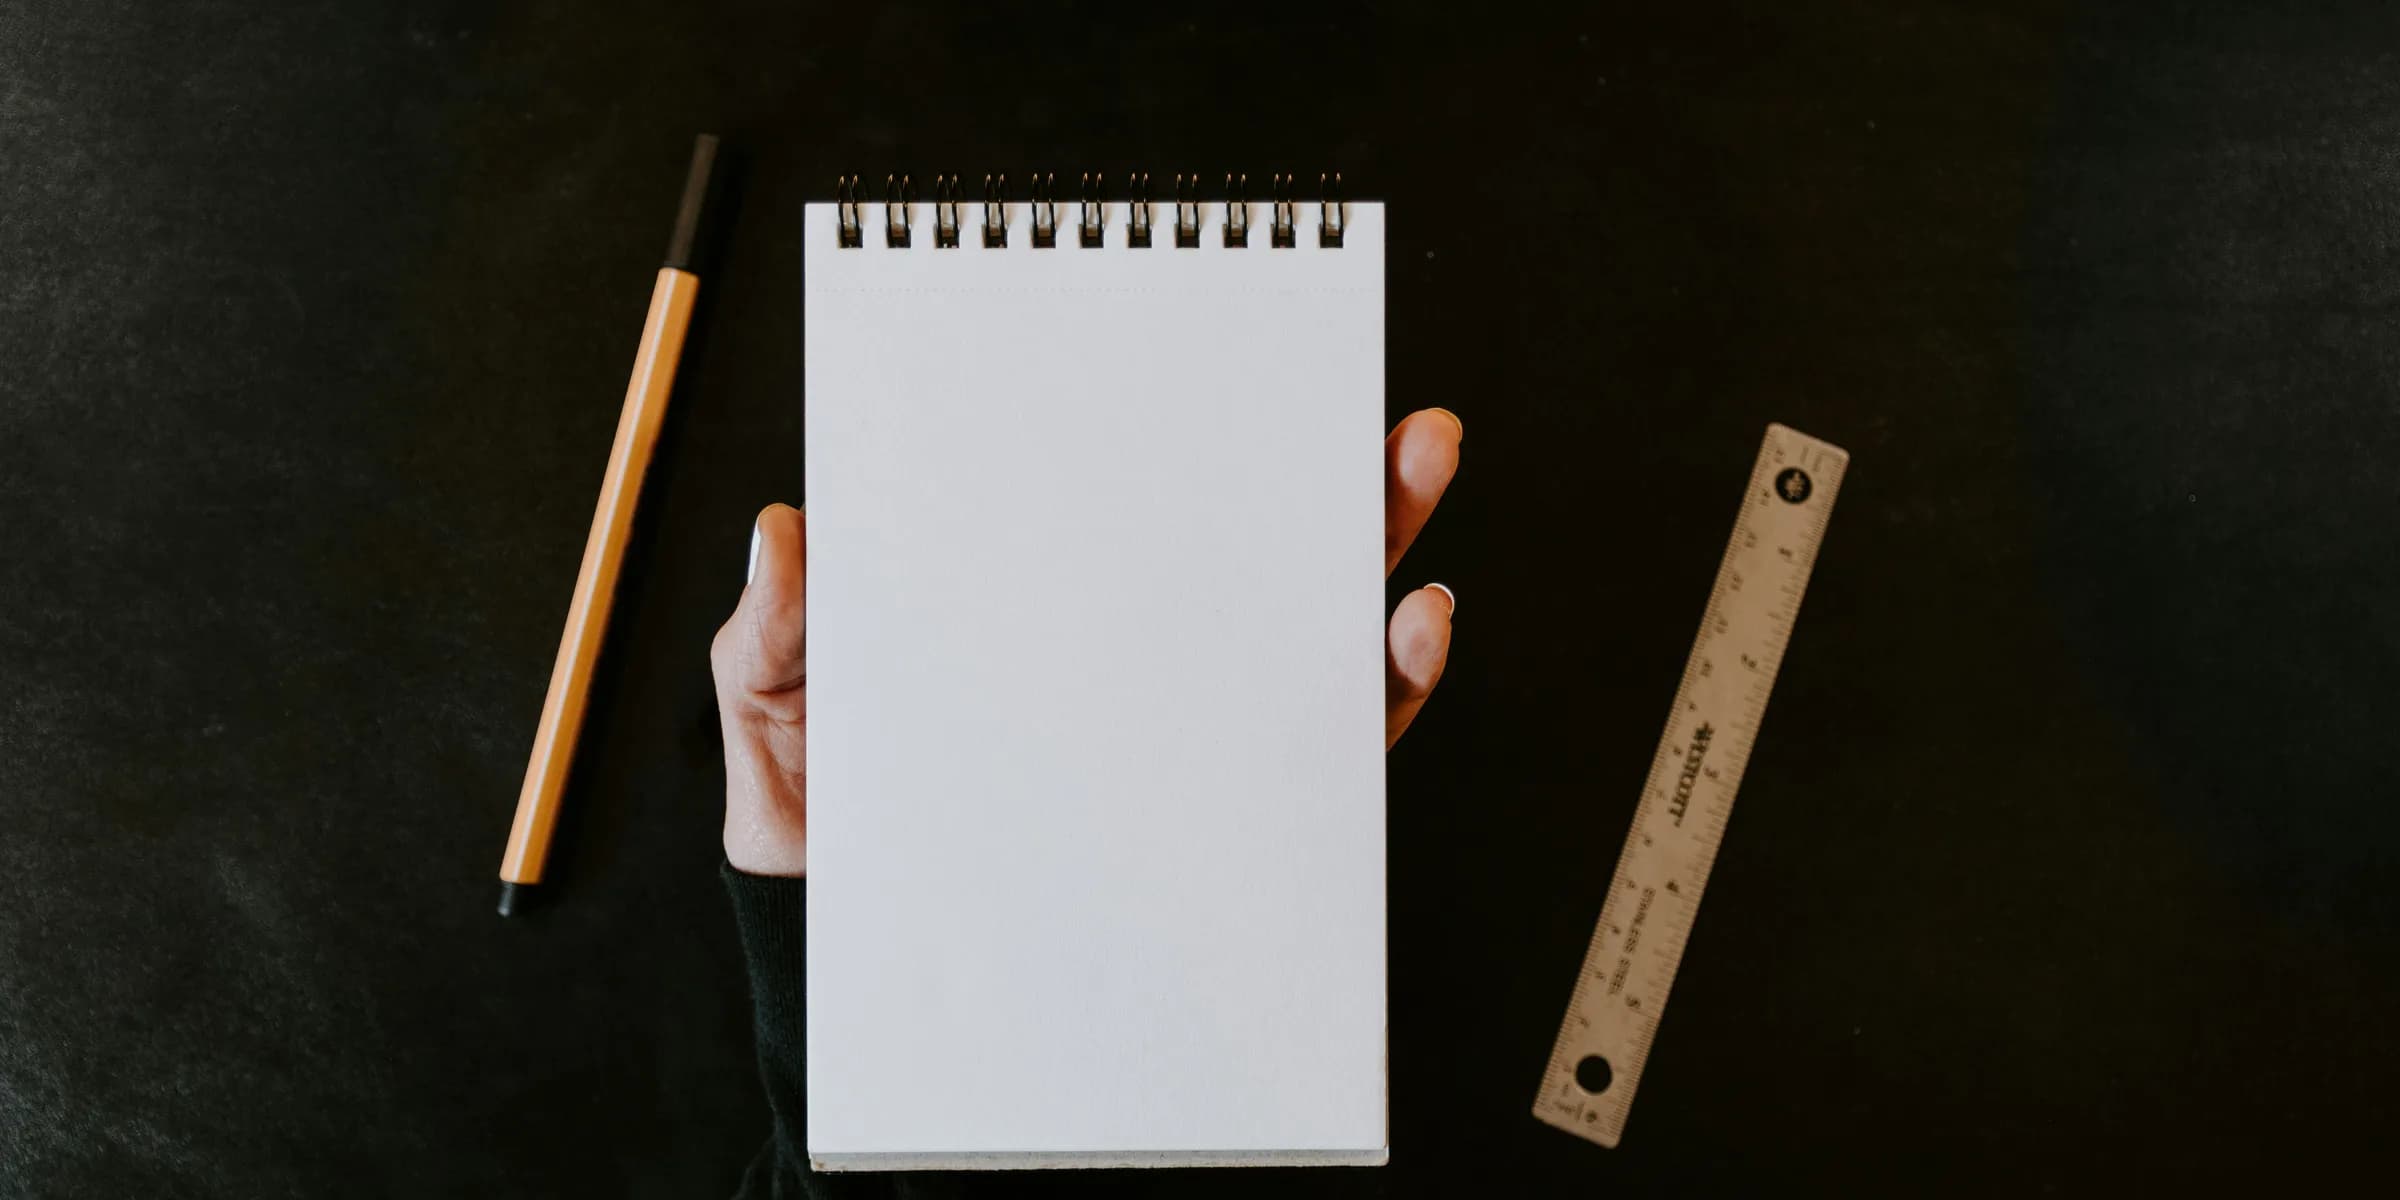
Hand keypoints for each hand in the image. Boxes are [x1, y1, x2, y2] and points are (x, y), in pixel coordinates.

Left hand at [711, 408, 1462, 876]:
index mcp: (1041, 594)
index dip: (1195, 423)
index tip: (1245, 352)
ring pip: (1312, 632)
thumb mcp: (771, 700)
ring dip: (1384, 555)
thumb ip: (773, 627)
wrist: (849, 954)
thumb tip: (787, 528)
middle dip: (1348, 475)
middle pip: (1257, 545)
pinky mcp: (1211, 819)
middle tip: (1401, 421)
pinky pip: (1321, 754)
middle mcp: (1132, 651)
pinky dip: (1382, 691)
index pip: (1134, 491)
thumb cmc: (821, 810)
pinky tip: (1405, 636)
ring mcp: (1179, 729)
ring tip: (1410, 483)